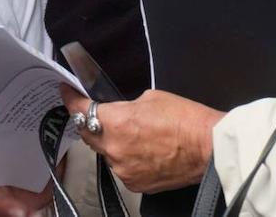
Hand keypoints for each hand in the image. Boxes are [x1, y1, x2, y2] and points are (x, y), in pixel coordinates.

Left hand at [61, 85, 223, 193]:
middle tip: (99, 112)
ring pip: (106, 152)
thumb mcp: (149, 98)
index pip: (80, 110)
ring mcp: (123, 169)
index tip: (67, 92)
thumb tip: (117, 110)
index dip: (71, 99)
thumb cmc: (185, 120)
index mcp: (116, 122)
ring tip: (133, 135)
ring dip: (112, 142)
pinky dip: (126, 159)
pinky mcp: (135, 183)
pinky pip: (121, 168)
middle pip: (88, 133)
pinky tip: (142, 151)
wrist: (209, 148)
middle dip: (91, 122)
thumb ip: (125, 105)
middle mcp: (114, 148)